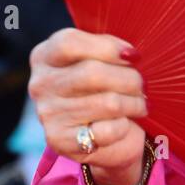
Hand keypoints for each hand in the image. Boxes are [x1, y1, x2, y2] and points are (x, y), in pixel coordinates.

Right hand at [29, 28, 149, 184]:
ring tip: (141, 104)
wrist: (101, 135)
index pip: (69, 43)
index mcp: (45, 56)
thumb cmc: (102, 86)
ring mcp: (48, 114)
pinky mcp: (60, 141)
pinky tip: (125, 124)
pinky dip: (124, 126)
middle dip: (129, 78)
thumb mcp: (101, 58)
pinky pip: (107, 130)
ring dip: (133, 103)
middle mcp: (40, 84)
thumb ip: (109, 48)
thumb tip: (129, 55)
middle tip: (144, 85)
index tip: (133, 56)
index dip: (107, 47)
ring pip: (106, 103)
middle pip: (91, 73)